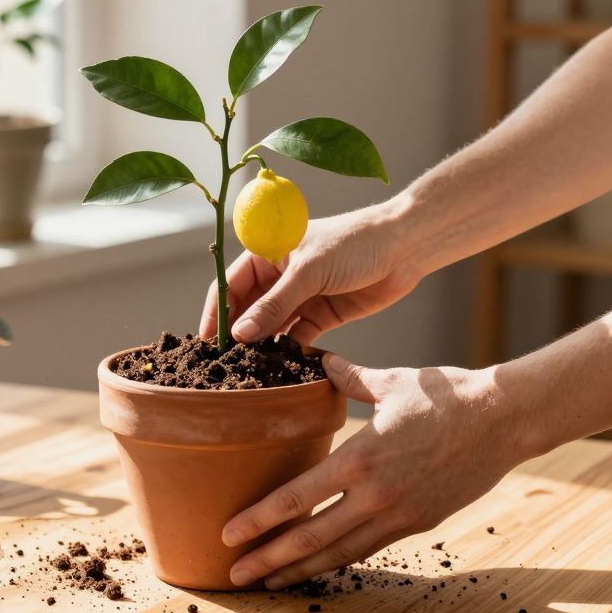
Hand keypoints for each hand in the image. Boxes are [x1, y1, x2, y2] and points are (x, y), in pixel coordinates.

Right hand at [200, 201, 420, 345]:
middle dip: (239, 333)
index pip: (231, 284)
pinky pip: (298, 336)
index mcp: (268, 252)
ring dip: (264, 344)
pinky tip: (282, 365)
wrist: (404, 247)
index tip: (207, 340)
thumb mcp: (308, 273)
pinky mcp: (323, 314)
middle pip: (250, 308)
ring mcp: (301, 296)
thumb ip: (273, 305)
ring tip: (251, 369)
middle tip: (226, 363)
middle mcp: (280, 275)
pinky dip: (290, 350)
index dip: (217, 311)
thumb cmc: (353, 243)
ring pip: (273, 325)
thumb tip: (239, 334)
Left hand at [222, 353, 522, 588]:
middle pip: (311, 537)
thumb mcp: (389, 382)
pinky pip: (369, 548)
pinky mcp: (419, 523)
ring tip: (269, 581)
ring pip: (339, 552)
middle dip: (269, 559)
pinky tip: (317, 566)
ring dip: (300, 569)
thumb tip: (318, 361)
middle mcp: (376, 494)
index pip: (298, 498)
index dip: (260, 520)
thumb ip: (347, 377)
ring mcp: (399, 514)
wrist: (503, 420)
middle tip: (235, 573)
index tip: (230, 533)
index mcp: (361, 457)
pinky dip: (338, 560)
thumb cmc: (445, 395)